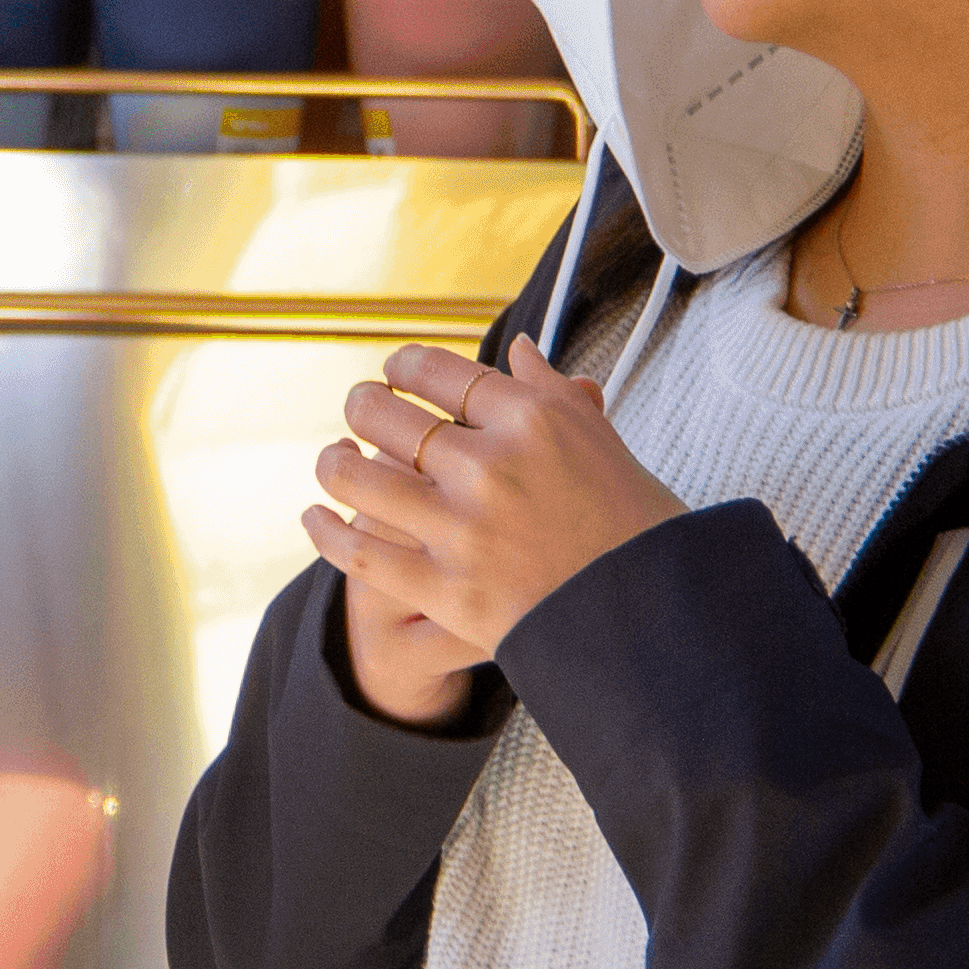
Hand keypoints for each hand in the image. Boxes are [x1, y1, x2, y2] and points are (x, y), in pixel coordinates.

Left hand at [305, 340, 685, 712]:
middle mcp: (491, 467)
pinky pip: (360, 552)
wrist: (653, 621)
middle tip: (360, 410)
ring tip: (333, 459)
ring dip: (334, 464)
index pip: (439, 370)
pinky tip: (315, 517)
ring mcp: (464, 530)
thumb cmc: (633, 527)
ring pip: (358, 478)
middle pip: (387, 415)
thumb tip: (519, 346)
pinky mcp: (446, 590)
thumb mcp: (601, 443)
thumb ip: (551, 391)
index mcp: (532, 419)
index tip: (393, 370)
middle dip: (363, 407)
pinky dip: (326, 531)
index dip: (403, 365)